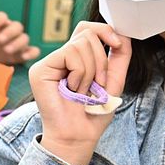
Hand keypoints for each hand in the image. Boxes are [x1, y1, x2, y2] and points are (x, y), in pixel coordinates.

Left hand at [0, 12, 40, 64]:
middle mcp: (10, 31)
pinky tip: (24, 57)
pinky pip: (33, 51)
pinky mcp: (23, 53)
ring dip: (17, 43)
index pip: (2, 16)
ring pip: (24, 38)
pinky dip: (31, 53)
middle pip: (16, 26)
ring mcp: (18, 42)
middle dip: (9, 32)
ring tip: (7, 50)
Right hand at [28, 22, 130, 164]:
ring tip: (83, 91)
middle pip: (86, 33)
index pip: (86, 29)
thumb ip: (120, 55)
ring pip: (80, 44)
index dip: (104, 30)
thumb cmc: (94, 113)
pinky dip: (80, 74)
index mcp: (75, 59)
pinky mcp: (40, 69)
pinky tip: (72, 89)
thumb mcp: (114, 79)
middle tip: (97, 84)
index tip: (118, 44)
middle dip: (101, 60)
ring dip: (91, 71)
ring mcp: (49, 63)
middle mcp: (60, 58)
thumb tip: (123, 33)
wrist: (79, 136)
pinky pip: (70, 54)